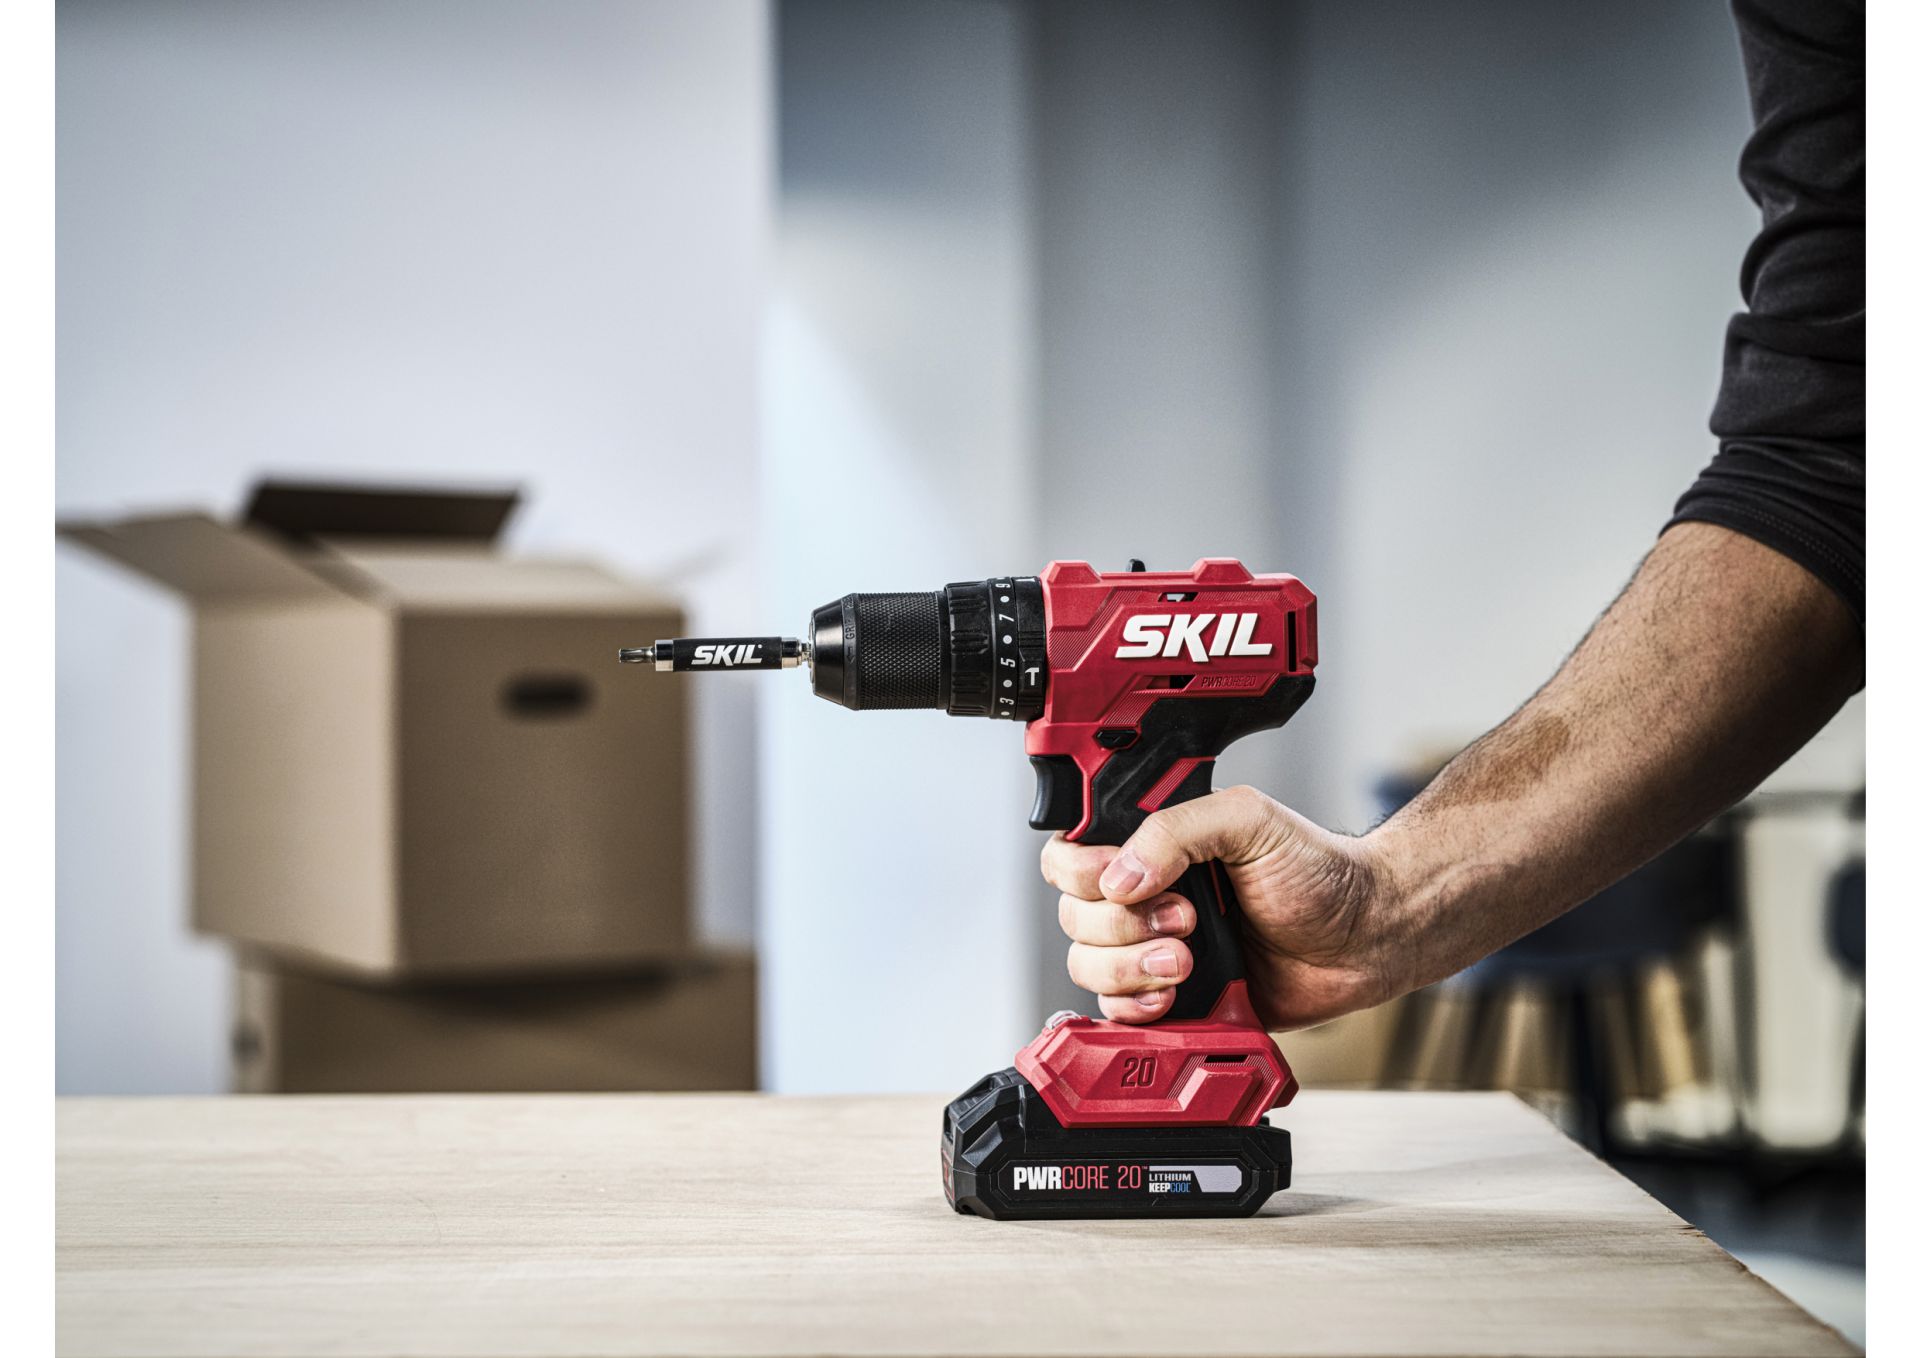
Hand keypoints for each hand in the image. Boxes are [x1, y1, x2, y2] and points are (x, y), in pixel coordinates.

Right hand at [1040, 786, 1395, 1029]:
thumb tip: (1121, 877)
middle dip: (1121, 926)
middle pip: (1073, 918)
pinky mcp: (1173, 999)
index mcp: (1152, 847)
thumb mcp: (1247, 820)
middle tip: (1185, 921)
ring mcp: (1153, 950)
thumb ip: (1176, 830)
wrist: (1364, 939)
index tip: (1123, 884)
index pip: (1070, 857)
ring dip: (1129, 969)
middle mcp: (1145, 897)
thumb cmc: (1318, 872)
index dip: (1083, 875)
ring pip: (1088, 967)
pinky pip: (1117, 1013)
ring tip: (1186, 962)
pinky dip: (1136, 1009)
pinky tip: (1174, 996)